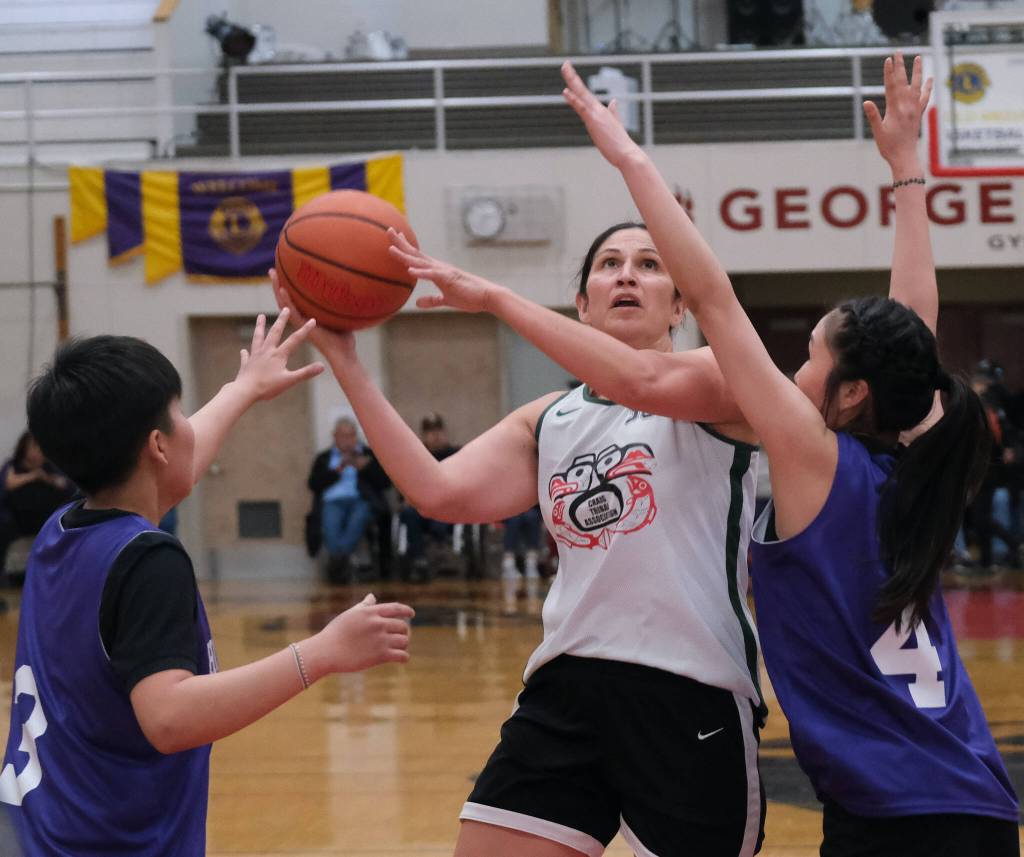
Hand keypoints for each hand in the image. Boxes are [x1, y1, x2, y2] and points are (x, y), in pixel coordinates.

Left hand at [234, 309, 324, 402]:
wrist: (245, 391)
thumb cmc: (268, 387)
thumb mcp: (290, 380)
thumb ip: (306, 372)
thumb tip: (322, 366)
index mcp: (278, 355)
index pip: (295, 340)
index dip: (305, 330)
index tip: (312, 320)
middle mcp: (267, 352)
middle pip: (275, 332)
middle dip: (281, 320)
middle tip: (285, 308)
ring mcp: (255, 356)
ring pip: (258, 338)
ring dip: (260, 327)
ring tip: (260, 316)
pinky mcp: (246, 364)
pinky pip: (246, 356)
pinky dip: (246, 353)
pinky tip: (244, 350)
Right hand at [269, 268, 358, 366]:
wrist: (341, 354)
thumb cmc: (344, 339)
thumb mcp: (341, 317)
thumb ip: (339, 305)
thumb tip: (348, 290)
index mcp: (306, 317)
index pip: (293, 300)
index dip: (287, 287)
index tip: (283, 273)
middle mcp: (300, 319)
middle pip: (284, 299)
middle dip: (278, 284)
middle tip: (272, 270)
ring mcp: (300, 323)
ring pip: (284, 303)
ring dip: (277, 287)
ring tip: (272, 273)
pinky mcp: (302, 327)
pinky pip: (292, 312)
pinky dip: (286, 300)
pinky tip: (282, 289)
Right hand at [314, 593, 414, 672]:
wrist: (326, 652)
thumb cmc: (335, 633)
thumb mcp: (350, 614)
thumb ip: (364, 606)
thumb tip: (372, 596)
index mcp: (371, 612)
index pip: (396, 608)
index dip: (406, 611)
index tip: (411, 614)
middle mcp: (378, 624)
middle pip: (402, 626)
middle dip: (403, 632)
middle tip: (401, 638)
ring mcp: (380, 640)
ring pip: (404, 641)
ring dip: (404, 645)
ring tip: (400, 649)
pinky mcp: (380, 655)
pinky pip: (401, 655)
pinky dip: (404, 657)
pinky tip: (402, 659)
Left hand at [387, 229, 496, 312]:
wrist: (487, 296)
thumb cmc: (468, 297)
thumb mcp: (445, 300)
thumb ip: (431, 300)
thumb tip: (417, 303)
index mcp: (437, 270)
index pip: (417, 256)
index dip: (405, 247)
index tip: (396, 236)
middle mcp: (438, 267)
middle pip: (415, 253)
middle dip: (401, 243)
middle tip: (388, 230)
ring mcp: (443, 271)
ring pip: (420, 262)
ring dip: (405, 256)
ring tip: (391, 249)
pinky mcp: (449, 279)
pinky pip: (432, 275)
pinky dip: (421, 273)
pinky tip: (409, 271)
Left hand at [561, 61, 641, 168]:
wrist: (627, 154)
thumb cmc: (619, 144)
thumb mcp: (615, 125)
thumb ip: (613, 113)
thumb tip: (614, 101)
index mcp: (601, 111)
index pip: (585, 95)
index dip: (576, 85)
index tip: (570, 74)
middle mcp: (598, 109)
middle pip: (582, 90)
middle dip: (572, 76)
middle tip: (564, 63)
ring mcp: (596, 114)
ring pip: (581, 94)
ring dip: (572, 80)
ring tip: (565, 68)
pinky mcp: (593, 121)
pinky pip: (581, 107)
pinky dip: (573, 99)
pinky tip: (565, 91)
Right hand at [863, 52, 933, 170]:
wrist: (905, 157)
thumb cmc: (889, 147)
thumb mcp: (878, 132)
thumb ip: (873, 116)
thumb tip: (866, 102)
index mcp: (896, 109)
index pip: (891, 86)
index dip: (889, 72)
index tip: (888, 59)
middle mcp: (907, 106)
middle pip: (903, 81)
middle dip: (900, 66)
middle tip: (898, 52)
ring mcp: (915, 109)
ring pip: (916, 85)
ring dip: (917, 71)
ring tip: (918, 58)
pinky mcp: (919, 114)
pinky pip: (925, 97)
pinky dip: (927, 87)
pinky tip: (929, 79)